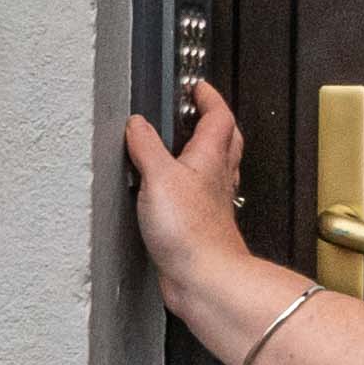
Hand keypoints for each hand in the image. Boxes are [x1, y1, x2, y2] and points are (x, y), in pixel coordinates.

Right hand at [120, 90, 250, 314]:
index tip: (198, 87)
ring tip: (186, 146)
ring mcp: (213, 203)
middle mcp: (217, 178)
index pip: (219, 116)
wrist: (205, 277)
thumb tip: (137, 123)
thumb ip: (146, 147)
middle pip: (226, 140)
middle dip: (215, 121)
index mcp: (211, 157)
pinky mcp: (202, 226)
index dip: (210, 98)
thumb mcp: (159, 177)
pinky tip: (175, 193)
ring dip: (206, 152)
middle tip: (200, 111)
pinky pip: (202, 195)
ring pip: (217, 168)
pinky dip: (192, 185)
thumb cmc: (191, 231)